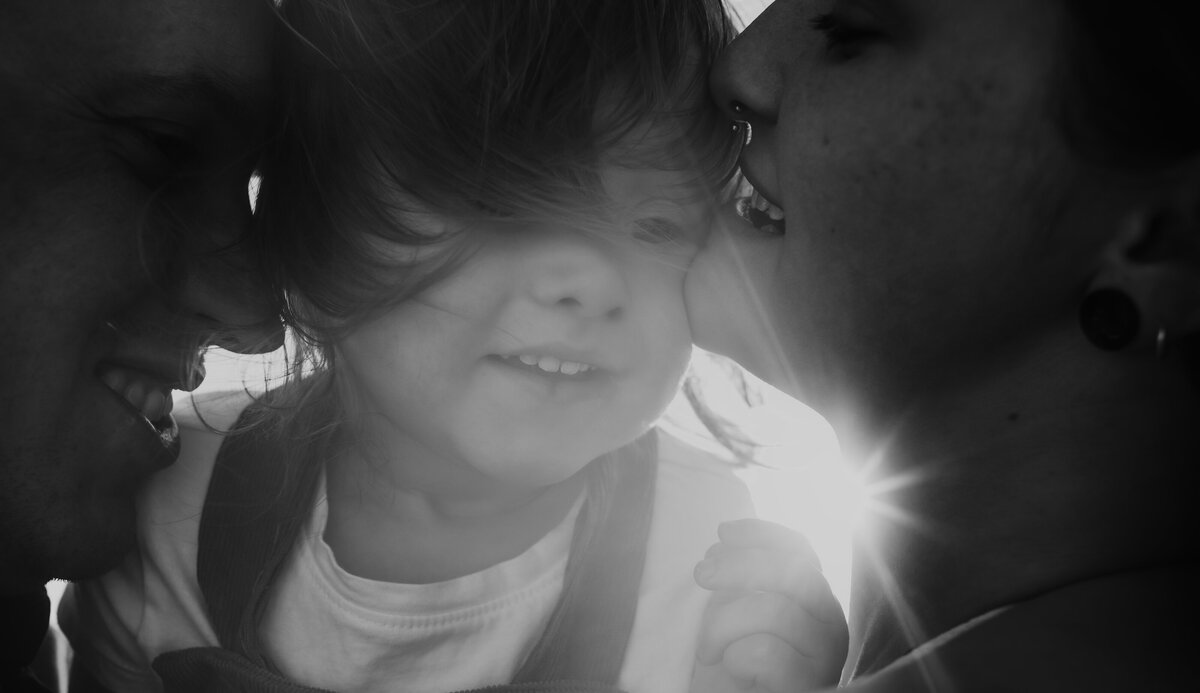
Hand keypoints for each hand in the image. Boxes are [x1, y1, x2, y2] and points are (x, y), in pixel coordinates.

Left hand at [693, 519, 848, 691]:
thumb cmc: (735, 659)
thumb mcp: (737, 608)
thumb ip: (741, 577)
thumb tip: (723, 541)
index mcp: (815, 596)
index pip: (799, 548)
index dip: (760, 533)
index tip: (722, 533)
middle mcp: (829, 620)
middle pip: (793, 571)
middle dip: (739, 565)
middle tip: (701, 575)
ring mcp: (826, 654)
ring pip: (774, 610)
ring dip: (722, 625)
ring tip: (707, 648)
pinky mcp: (810, 684)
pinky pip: (765, 652)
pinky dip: (735, 656)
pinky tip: (732, 666)